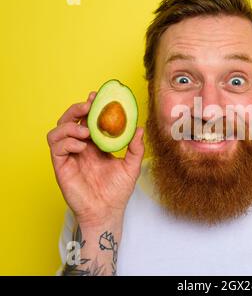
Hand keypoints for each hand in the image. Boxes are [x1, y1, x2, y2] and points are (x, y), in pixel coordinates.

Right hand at [47, 92, 144, 227]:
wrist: (108, 211)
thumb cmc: (118, 191)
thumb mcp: (132, 166)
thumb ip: (136, 148)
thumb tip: (140, 128)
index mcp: (94, 145)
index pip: (87, 120)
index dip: (89, 106)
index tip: (97, 96)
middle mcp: (80, 148)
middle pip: (69, 121)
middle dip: (77, 109)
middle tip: (88, 105)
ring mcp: (69, 157)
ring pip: (57, 131)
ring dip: (70, 126)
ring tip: (85, 132)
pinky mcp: (61, 167)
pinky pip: (56, 148)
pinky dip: (67, 142)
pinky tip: (82, 147)